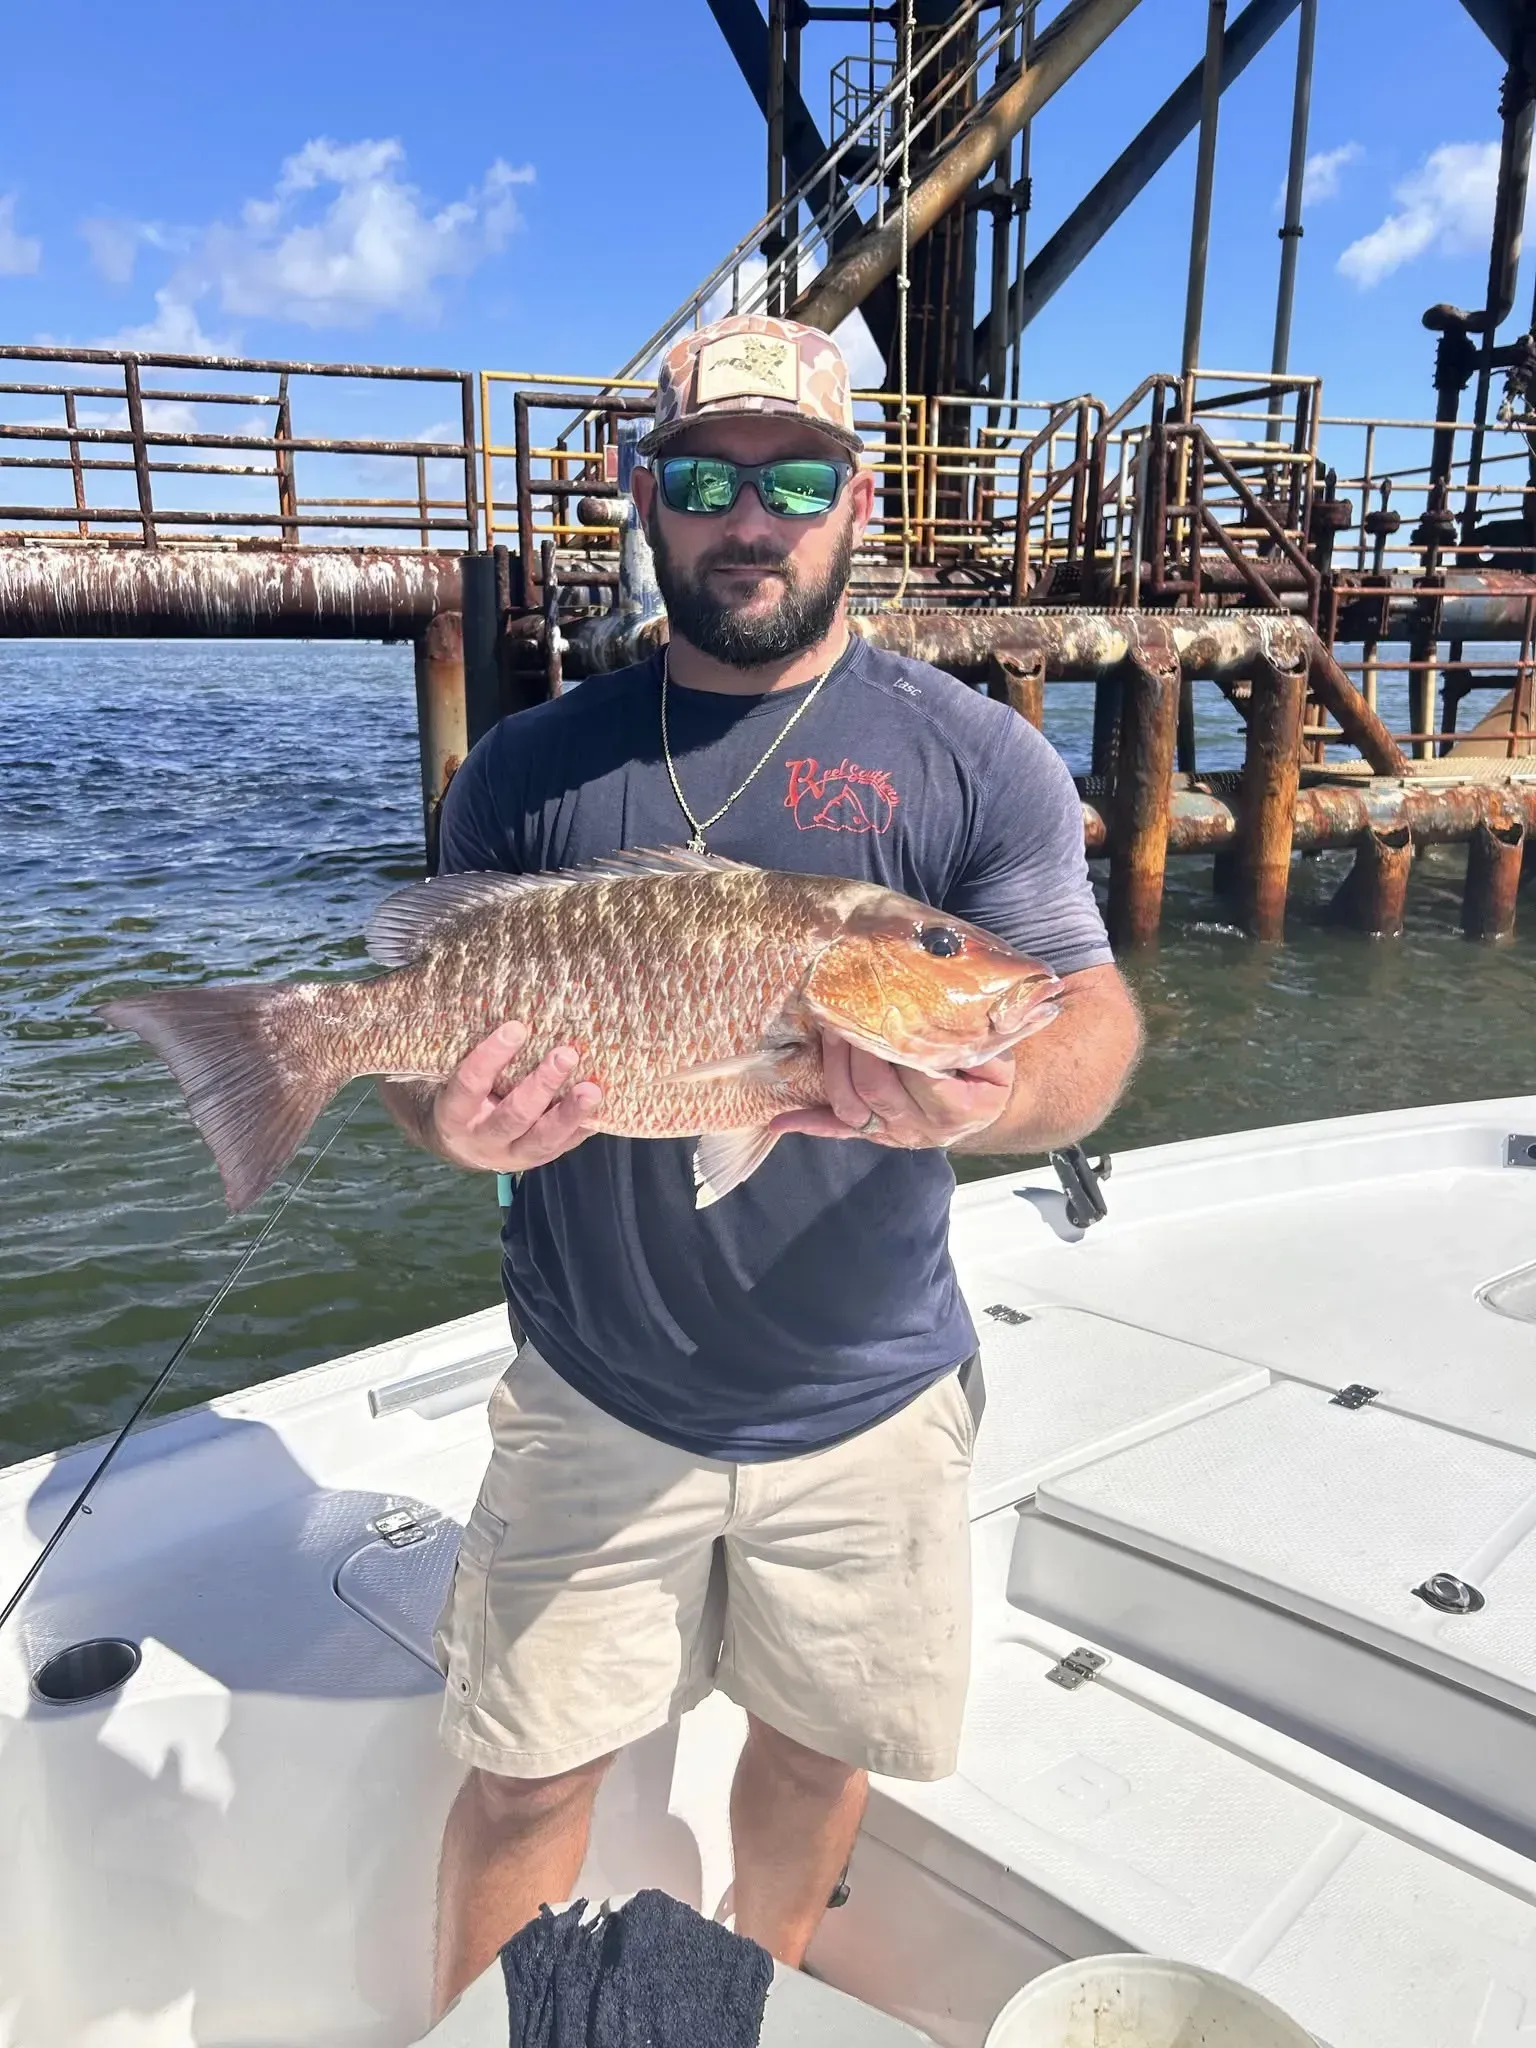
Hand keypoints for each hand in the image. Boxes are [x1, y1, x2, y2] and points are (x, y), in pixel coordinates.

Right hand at [430, 1021, 602, 1172]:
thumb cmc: (465, 1098)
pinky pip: (563, 1147)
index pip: (470, 1084)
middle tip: (566, 1054)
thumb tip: (518, 1015)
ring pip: (542, 1138)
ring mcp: (511, 1155)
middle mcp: (482, 1139)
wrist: (464, 1146)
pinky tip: (601, 1108)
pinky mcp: (537, 1160)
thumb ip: (480, 1059)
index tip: (516, 1027)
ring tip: (592, 1090)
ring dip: (569, 1112)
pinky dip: (582, 1128)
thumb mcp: (457, 1081)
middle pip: (513, 1115)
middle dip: (542, 1085)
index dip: (491, 1057)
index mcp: (454, 1114)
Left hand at [769, 1031, 1013, 1148]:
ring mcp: (898, 1135)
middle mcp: (927, 1129)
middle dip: (855, 1047)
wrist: (984, 1100)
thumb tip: (950, 1001)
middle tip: (844, 1009)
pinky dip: (810, 1124)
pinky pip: (840, 1131)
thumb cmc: (988, 1065)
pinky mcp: (877, 1135)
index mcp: (962, 1108)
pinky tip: (781, 1120)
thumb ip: (973, 1034)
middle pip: (876, 1090)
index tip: (881, 1007)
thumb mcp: (996, 1050)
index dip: (894, 1041)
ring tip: (827, 1031)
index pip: (918, 1074)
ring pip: (852, 1107)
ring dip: (832, 1068)